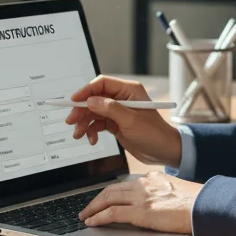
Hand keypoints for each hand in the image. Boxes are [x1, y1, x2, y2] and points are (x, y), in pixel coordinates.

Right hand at [65, 75, 181, 167]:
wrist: (164, 152)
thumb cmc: (153, 133)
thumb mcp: (131, 120)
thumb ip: (110, 109)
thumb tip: (90, 100)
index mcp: (129, 90)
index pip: (102, 83)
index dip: (86, 91)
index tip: (74, 101)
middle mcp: (122, 98)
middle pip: (95, 98)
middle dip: (82, 110)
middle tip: (71, 121)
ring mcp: (118, 111)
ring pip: (94, 112)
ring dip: (84, 123)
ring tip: (78, 134)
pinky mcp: (116, 123)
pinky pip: (98, 123)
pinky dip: (92, 131)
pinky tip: (92, 140)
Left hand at [78, 169, 202, 234]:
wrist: (204, 206)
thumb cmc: (196, 201)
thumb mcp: (176, 189)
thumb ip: (163, 190)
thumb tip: (157, 196)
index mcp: (152, 179)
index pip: (126, 184)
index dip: (112, 192)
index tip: (105, 198)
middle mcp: (144, 185)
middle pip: (112, 189)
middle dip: (97, 199)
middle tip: (87, 208)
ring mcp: (141, 197)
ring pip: (108, 199)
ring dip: (93, 208)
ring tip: (85, 216)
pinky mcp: (140, 212)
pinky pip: (112, 213)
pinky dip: (99, 217)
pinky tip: (92, 222)